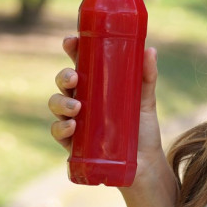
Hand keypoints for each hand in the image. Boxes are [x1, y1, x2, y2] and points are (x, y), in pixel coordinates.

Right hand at [47, 37, 163, 180]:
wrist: (145, 165)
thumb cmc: (143, 129)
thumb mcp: (146, 100)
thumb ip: (147, 76)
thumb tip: (150, 50)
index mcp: (96, 85)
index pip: (79, 62)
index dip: (72, 50)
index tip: (71, 41)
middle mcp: (82, 101)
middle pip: (64, 83)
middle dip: (64, 77)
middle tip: (74, 78)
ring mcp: (76, 122)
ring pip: (56, 105)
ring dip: (60, 103)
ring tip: (75, 108)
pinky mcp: (74, 144)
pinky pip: (58, 133)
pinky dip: (61, 128)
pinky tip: (71, 127)